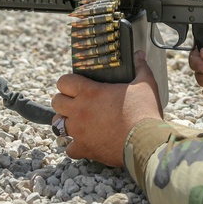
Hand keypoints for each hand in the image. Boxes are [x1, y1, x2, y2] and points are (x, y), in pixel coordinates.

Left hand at [51, 51, 162, 167]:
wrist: (146, 142)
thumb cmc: (144, 111)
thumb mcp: (145, 84)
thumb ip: (140, 67)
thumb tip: (139, 54)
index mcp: (89, 92)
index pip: (63, 81)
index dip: (68, 82)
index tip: (76, 84)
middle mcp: (79, 111)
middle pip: (56, 102)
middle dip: (64, 101)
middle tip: (77, 102)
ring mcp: (79, 131)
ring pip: (57, 125)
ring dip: (66, 122)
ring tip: (78, 121)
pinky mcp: (84, 149)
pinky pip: (69, 149)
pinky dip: (76, 146)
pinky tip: (86, 142)